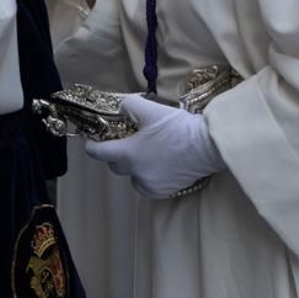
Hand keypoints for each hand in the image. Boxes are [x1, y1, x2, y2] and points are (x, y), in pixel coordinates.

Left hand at [84, 95, 224, 198]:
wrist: (207, 146)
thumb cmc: (178, 127)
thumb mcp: (151, 109)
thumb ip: (129, 106)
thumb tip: (120, 108)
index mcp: (130, 154)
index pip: (99, 153)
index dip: (92, 147)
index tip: (91, 143)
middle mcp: (136, 173)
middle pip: (116, 165)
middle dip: (116, 154)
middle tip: (126, 142)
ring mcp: (150, 185)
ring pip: (132, 176)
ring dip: (134, 167)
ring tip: (147, 153)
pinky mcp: (164, 191)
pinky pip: (147, 184)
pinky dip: (148, 176)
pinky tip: (159, 164)